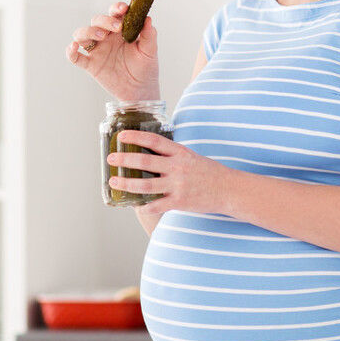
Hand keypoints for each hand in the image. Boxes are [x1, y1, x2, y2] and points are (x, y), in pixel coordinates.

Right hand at [65, 1, 159, 101]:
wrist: (140, 90)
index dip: (116, 8)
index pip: (114, 14)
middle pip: (97, 21)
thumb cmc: (146, 68)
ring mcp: (97, 51)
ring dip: (88, 32)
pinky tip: (73, 47)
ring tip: (101, 37)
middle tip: (117, 28)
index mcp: (121, 30)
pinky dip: (71, 52)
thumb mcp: (150, 51)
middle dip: (105, 21)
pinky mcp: (91, 65)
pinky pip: (76, 57)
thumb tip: (148, 18)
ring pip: (82, 35)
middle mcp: (106, 38)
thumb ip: (149, 35)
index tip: (123, 9)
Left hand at [106, 130, 231, 214]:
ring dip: (126, 184)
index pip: (153, 141)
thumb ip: (172, 155)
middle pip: (145, 162)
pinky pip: (156, 205)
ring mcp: (178, 185)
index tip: (121, 135)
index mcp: (180, 153)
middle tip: (111, 158)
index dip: (135, 137)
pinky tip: (135, 205)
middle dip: (124, 160)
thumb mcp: (191, 156)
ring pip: (145, 186)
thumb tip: (151, 151)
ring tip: (114, 182)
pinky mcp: (179, 202)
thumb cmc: (209, 172)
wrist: (228, 190)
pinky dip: (144, 205)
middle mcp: (177, 167)